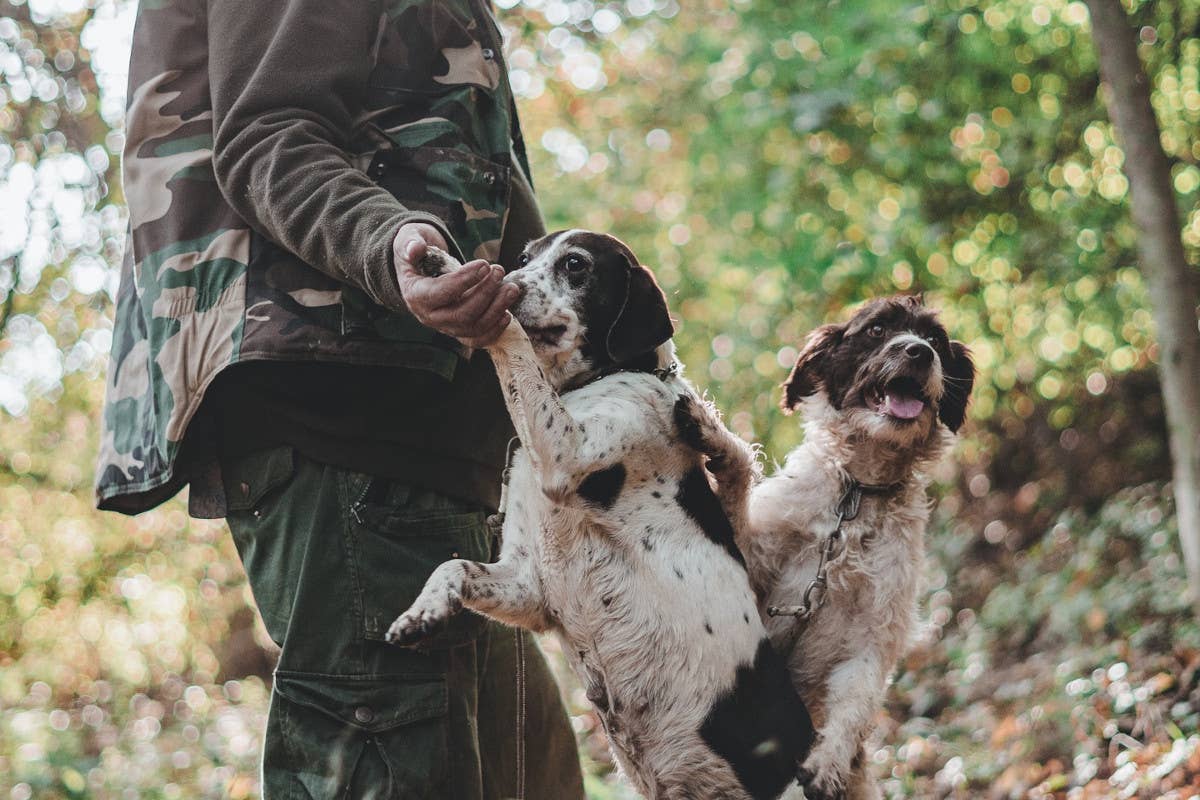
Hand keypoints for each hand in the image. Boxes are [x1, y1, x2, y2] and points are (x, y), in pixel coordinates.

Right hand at [393, 222, 518, 346]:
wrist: (420, 269)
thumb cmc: (418, 253)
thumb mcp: (408, 240)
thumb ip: (410, 243)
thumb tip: (415, 249)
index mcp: (416, 295)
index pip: (440, 293)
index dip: (464, 281)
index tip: (484, 264)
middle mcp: (429, 316)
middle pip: (461, 314)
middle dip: (485, 293)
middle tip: (499, 271)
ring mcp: (445, 327)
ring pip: (473, 328)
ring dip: (496, 309)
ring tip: (511, 288)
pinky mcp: (459, 331)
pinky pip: (478, 339)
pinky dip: (494, 331)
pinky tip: (507, 314)